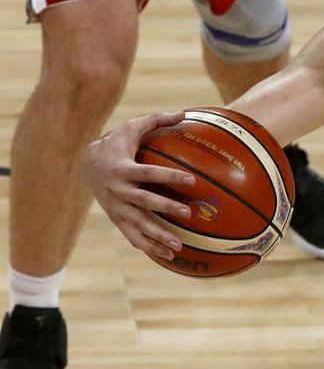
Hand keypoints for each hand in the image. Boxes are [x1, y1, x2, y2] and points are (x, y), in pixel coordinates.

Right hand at [83, 112, 196, 260]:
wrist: (86, 164)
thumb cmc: (116, 144)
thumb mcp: (131, 128)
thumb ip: (156, 120)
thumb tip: (184, 113)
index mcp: (123, 169)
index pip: (149, 174)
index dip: (169, 177)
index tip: (191, 180)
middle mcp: (118, 190)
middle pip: (144, 201)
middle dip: (166, 208)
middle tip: (188, 213)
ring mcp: (116, 207)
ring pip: (137, 225)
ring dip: (157, 237)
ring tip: (179, 247)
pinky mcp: (116, 219)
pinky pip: (132, 236)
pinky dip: (149, 247)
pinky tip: (168, 256)